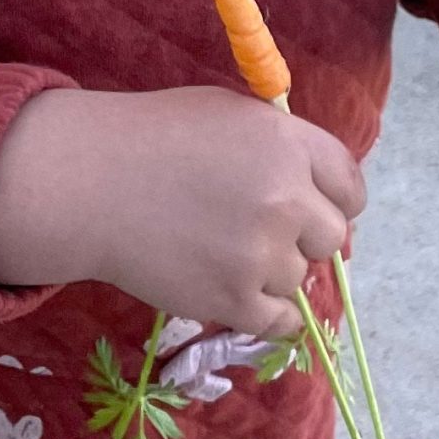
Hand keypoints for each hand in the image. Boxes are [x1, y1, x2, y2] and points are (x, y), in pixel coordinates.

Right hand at [0, 86, 362, 336]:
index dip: (335, 200)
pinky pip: (282, 323)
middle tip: (262, 233)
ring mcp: (261, 253)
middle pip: (332, 237)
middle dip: (304, 237)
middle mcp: (285, 197)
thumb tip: (319, 194)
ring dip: (271, 273)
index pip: (350, 185)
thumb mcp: (229, 115)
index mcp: (287, 143)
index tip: (316, 209)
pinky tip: (244, 296)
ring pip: (299, 279)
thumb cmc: (152, 137)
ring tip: (220, 252)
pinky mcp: (234, 300)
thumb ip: (281, 148)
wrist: (88, 182)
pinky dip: (269, 314)